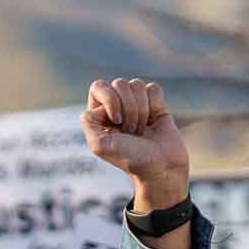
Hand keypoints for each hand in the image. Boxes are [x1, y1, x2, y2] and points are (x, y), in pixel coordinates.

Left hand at [81, 79, 189, 210]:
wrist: (159, 165)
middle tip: (130, 130)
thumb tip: (94, 107)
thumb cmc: (129, 158)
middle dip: (128, 108)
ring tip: (141, 130)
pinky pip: (153, 88)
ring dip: (141, 110)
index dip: (110, 101)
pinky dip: (155, 105)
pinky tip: (153, 121)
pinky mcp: (155, 103)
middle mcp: (115, 106)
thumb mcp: (100, 145)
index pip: (98, 87)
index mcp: (98, 115)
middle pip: (119, 84)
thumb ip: (89, 123)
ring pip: (137, 85)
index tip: (116, 123)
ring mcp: (135, 103)